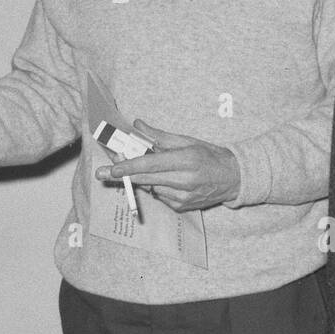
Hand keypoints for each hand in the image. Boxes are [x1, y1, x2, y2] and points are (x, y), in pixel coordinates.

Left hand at [95, 120, 240, 211]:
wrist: (233, 179)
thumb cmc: (210, 156)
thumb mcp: (187, 141)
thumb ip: (160, 136)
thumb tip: (138, 125)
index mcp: (186, 160)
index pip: (151, 164)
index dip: (129, 166)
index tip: (112, 168)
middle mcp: (184, 181)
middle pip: (144, 179)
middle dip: (121, 176)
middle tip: (101, 173)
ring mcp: (183, 197)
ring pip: (150, 187)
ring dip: (143, 178)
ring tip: (153, 168)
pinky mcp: (182, 207)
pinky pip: (160, 196)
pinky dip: (157, 187)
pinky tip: (168, 180)